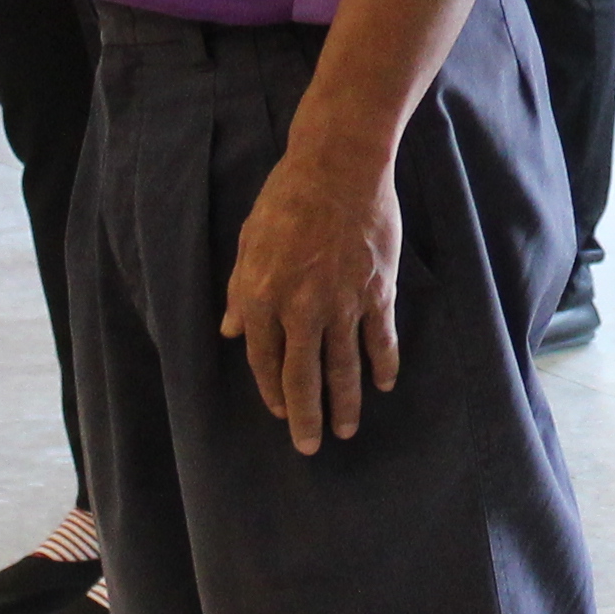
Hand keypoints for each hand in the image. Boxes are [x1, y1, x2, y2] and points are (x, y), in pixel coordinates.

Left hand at [221, 132, 403, 454]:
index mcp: (263, 296)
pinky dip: (383, 366)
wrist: (339, 167)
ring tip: (346, 430)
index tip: (279, 412)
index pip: (265, 360)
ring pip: (344, 367)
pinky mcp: (377, 292)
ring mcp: (343, 304)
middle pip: (303, 377)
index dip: (271, 391)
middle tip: (311, 447)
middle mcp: (302, 309)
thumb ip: (240, 291)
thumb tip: (231, 330)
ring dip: (345, 403)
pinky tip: (383, 385)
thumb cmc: (287, 198)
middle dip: (307, 417)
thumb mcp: (249, 242)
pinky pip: (380, 340)